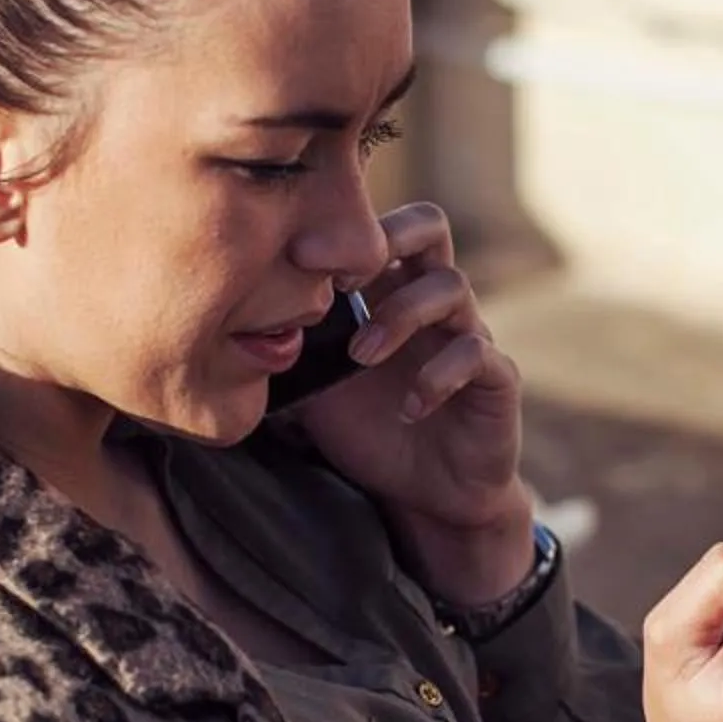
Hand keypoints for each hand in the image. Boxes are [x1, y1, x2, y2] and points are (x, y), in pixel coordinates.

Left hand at [294, 202, 530, 602]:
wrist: (427, 495)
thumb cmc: (370, 430)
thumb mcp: (316, 386)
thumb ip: (290, 349)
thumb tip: (226, 323)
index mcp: (388, 292)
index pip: (377, 227)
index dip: (343, 227)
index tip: (297, 256)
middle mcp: (431, 303)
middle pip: (430, 226)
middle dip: (389, 237)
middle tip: (342, 281)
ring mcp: (468, 335)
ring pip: (451, 286)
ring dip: (400, 316)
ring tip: (360, 358)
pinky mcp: (496, 379)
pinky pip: (478, 353)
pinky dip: (438, 375)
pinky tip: (408, 408)